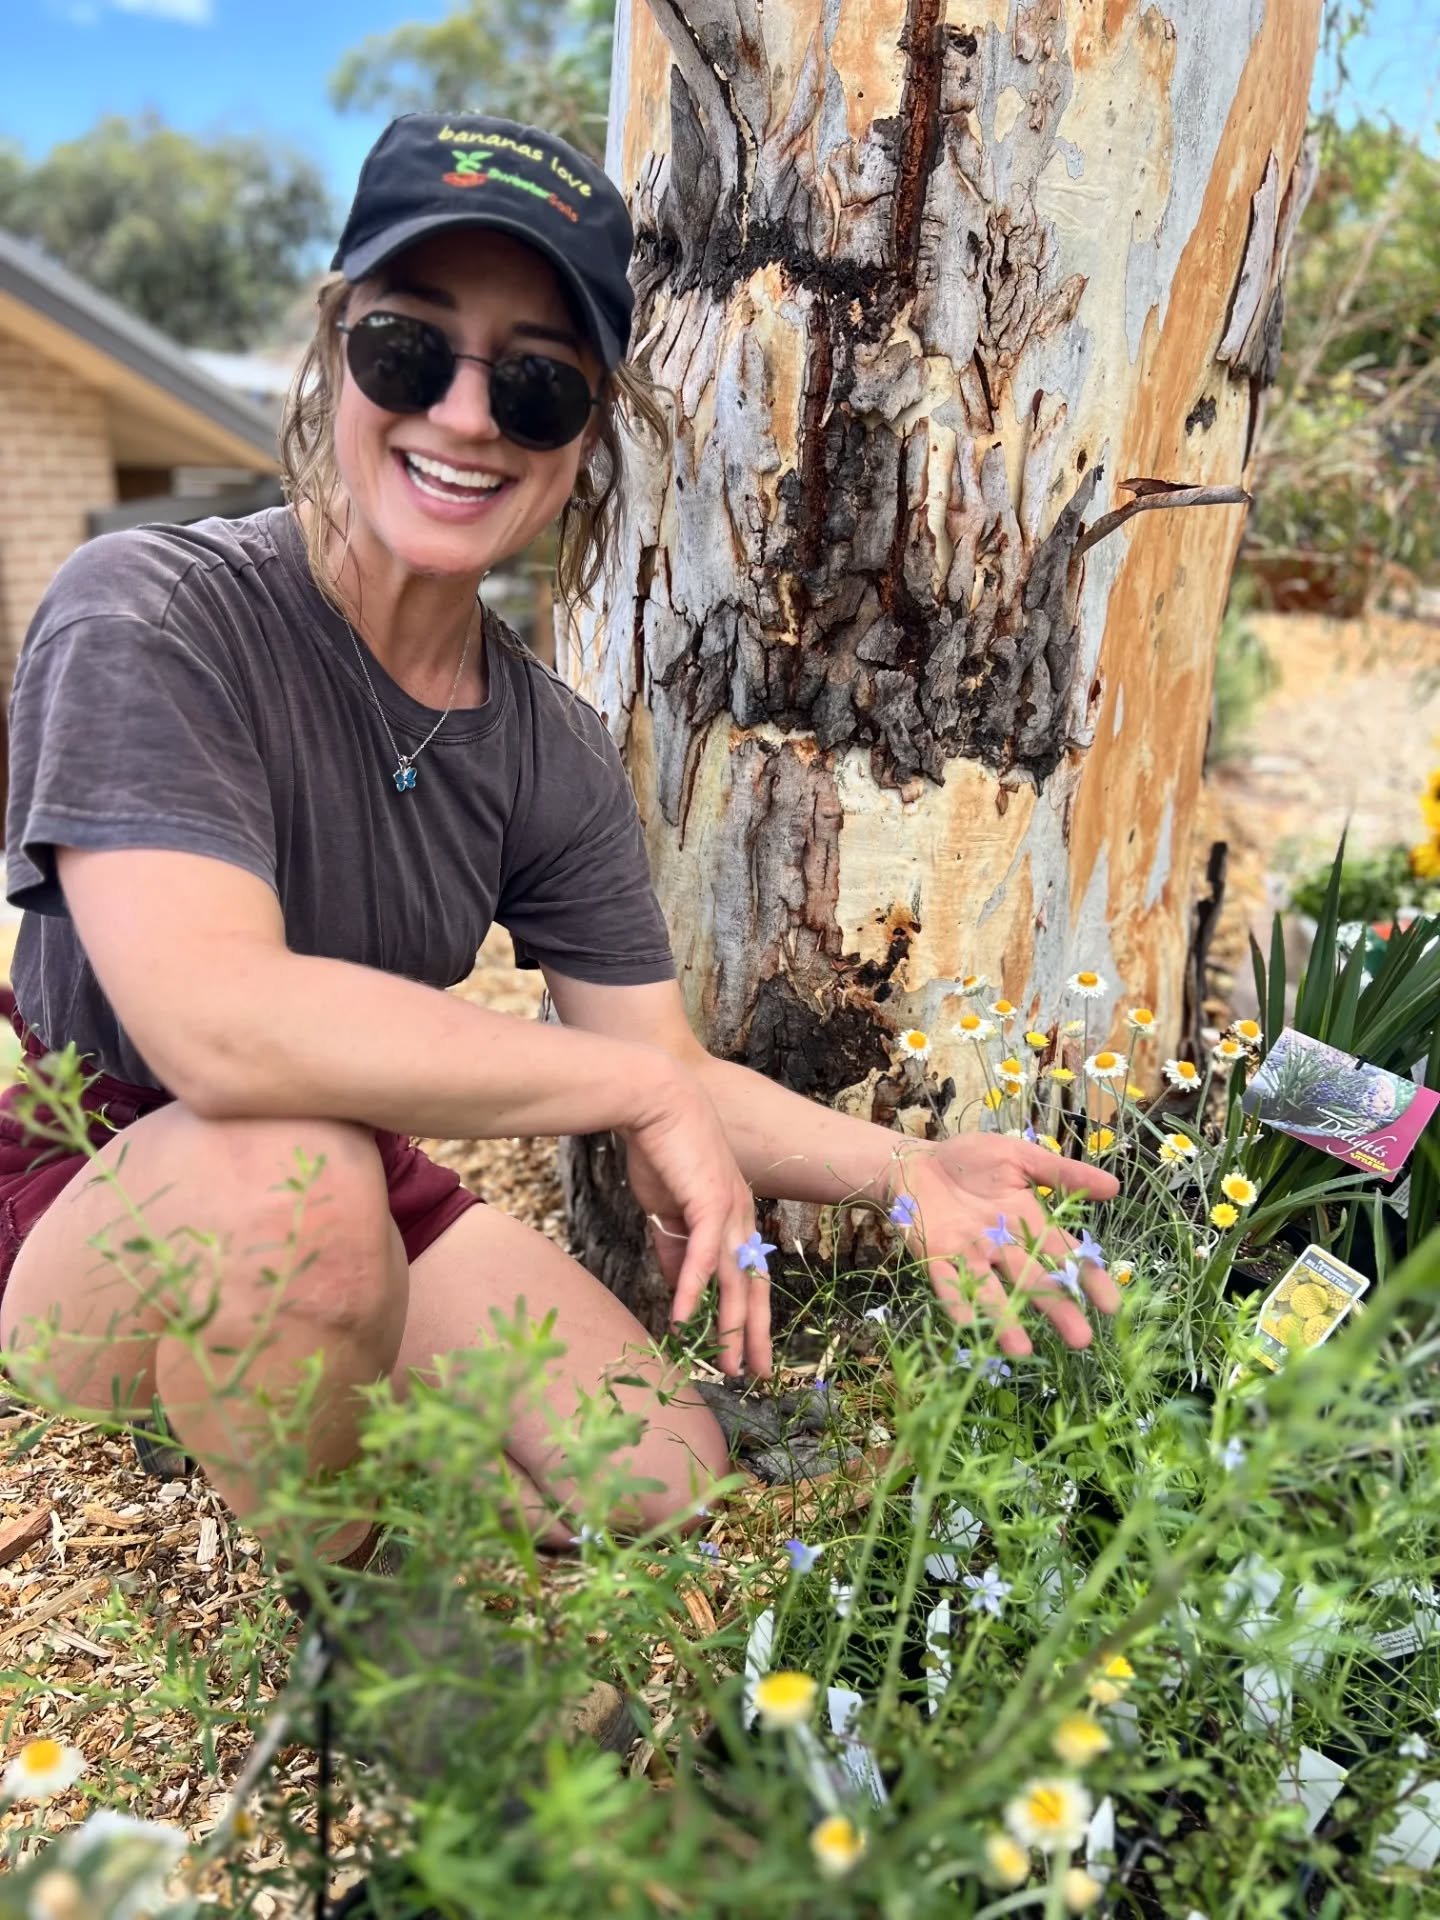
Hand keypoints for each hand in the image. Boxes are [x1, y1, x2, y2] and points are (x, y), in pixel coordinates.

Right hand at [620, 1061, 772, 1377]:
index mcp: (736, 1220)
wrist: (656, 1100)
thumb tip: (680, 1292)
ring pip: (734, 1280)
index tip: (749, 1353)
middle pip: (753, 1287)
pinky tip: (684, 1318)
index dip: (750, 1317)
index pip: (748, 1278)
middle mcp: (741, 1219)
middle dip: (754, 1334)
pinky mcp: (708, 1202)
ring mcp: (729, 1211)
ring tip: (728, 1363)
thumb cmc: (662, 1150)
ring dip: (730, 1325)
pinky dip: (694, 1288)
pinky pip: (703, 1255)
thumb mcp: (669, 1210)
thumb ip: (677, 1250)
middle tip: (757, 1375)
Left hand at [888, 1137, 1120, 1356]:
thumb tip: (1115, 1187)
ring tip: (1021, 1350)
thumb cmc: (972, 1161)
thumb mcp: (1020, 1158)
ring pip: (992, 1291)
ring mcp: (970, 1255)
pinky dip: (957, 1303)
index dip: (1088, 1278)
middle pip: (1034, 1281)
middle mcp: (1004, 1247)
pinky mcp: (936, 1255)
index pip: (1065, 1255)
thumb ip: (1062, 1173)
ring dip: (1005, 1319)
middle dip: (1056, 1309)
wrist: (916, 1159)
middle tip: (1080, 1339)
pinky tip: (967, 1325)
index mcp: (1030, 1223)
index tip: (1111, 1306)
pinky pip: (948, 1282)